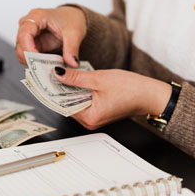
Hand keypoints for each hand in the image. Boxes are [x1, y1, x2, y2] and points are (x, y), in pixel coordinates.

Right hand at [16, 6, 86, 67]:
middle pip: (20, 45)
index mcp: (37, 17)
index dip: (28, 50)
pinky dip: (36, 63)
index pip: (24, 35)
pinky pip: (29, 56)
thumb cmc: (71, 19)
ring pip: (22, 52)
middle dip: (30, 59)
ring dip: (32, 62)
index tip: (37, 61)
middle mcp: (28, 24)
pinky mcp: (32, 43)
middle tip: (43, 69)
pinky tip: (46, 66)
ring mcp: (29, 34)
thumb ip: (72, 49)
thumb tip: (72, 63)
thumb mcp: (74, 33)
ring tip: (47, 68)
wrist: (74, 17)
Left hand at [53, 67, 171, 129]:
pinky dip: (78, 92)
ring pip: (74, 102)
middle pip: (67, 104)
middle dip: (59, 89)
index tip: (44, 81)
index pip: (62, 105)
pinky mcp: (98, 112)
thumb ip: (76, 78)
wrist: (150, 94)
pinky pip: (83, 102)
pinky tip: (75, 81)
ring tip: (62, 75)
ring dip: (69, 89)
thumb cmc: (131, 89)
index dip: (52, 92)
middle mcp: (90, 121)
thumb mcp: (99, 79)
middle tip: (51, 74)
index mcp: (90, 117)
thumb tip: (58, 74)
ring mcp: (94, 118)